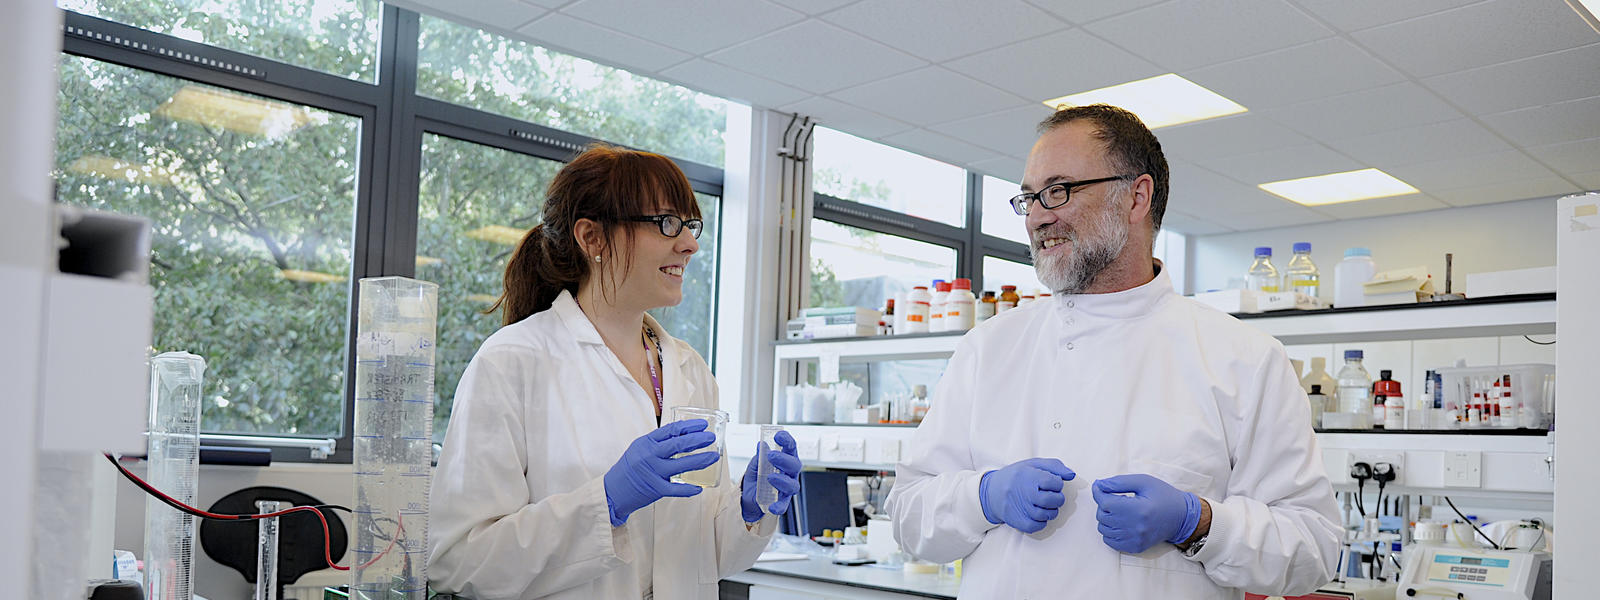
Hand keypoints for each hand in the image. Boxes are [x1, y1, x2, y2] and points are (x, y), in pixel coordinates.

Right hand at [603, 419, 719, 526]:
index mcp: (646, 442)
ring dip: (700, 460)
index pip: (671, 430)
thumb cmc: (629, 468)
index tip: (703, 425)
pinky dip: (688, 489)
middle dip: (697, 440)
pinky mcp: (655, 489)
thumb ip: (658, 442)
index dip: (689, 426)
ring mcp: (652, 472)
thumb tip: (684, 435)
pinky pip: (675, 489)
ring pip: (681, 465)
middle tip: (711, 437)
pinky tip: (699, 487)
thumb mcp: (640, 448)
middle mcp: (649, 455)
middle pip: (678, 444)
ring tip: (713, 456)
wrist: (612, 490)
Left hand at [741, 431, 801, 521]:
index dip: (787, 440)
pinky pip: (784, 505)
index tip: (778, 436)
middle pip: (795, 465)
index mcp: (786, 459)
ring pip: (792, 485)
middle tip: (771, 455)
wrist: (749, 494)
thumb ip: (759, 456)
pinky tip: (772, 506)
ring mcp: (787, 487)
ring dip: (782, 480)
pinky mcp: (782, 501)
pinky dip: (779, 506)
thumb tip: (762, 446)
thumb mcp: (755, 464)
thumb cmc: (757, 475)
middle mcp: (790, 473)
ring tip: (770, 477)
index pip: (791, 447)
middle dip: (784, 459)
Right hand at [978, 458, 1075, 532]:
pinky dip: (1041, 522)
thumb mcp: (1034, 464)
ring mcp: (1019, 508)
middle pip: (1050, 500)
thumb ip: (1055, 467)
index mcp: (1028, 475)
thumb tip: (1071, 475)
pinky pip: (1034, 526)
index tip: (1052, 484)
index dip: (1057, 484)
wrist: (992, 491)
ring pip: (1044, 515)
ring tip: (1045, 505)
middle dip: (1057, 499)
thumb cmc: (1017, 476)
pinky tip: (1038, 515)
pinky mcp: (1016, 521)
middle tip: (1053, 496)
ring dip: (1050, 511)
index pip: (1052, 482)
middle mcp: (1023, 492)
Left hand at [1091, 474, 1201, 553]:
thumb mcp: (1144, 482)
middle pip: (1102, 515)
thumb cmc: (1163, 497)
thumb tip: (1099, 485)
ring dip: (1106, 517)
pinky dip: (1110, 531)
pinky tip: (1120, 522)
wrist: (1181, 517)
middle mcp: (1136, 527)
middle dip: (1103, 504)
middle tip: (1114, 498)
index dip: (1099, 492)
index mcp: (1139, 509)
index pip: (1106, 502)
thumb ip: (1119, 482)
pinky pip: (1110, 541)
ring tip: (1119, 510)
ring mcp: (1135, 540)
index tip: (1099, 486)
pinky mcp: (1135, 547)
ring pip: (1104, 529)